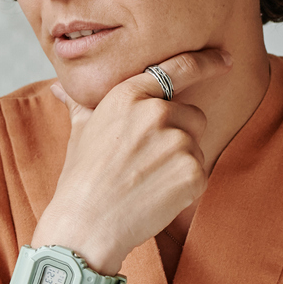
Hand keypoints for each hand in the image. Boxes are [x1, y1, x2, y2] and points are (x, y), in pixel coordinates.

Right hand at [34, 48, 230, 272]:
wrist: (86, 225)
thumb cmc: (81, 179)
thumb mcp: (80, 132)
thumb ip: (81, 104)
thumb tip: (58, 86)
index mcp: (129, 95)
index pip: (178, 69)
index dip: (206, 61)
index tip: (224, 58)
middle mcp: (157, 112)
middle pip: (193, 115)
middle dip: (179, 134)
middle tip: (147, 161)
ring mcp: (177, 142)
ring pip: (196, 144)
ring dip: (180, 161)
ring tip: (147, 180)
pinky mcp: (193, 172)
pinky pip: (201, 171)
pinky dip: (185, 185)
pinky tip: (157, 195)